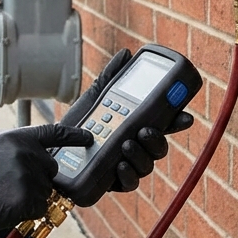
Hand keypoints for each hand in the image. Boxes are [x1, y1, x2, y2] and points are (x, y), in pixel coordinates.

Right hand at [0, 124, 92, 237]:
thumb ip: (18, 151)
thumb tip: (41, 162)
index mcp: (17, 138)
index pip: (53, 134)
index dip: (74, 136)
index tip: (89, 138)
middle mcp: (27, 153)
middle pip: (51, 168)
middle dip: (40, 179)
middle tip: (12, 186)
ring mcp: (29, 176)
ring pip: (46, 191)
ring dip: (32, 198)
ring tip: (5, 197)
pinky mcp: (29, 199)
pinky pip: (41, 208)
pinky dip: (29, 212)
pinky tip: (8, 208)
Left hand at [59, 48, 195, 194]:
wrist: (51, 147)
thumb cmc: (77, 124)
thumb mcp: (93, 97)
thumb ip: (110, 77)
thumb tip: (125, 54)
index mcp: (136, 126)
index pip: (163, 124)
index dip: (178, 121)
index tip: (185, 116)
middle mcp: (135, 147)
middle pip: (159, 147)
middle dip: (157, 140)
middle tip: (145, 130)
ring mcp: (126, 165)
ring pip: (146, 165)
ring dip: (141, 156)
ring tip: (127, 144)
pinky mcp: (112, 181)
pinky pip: (128, 183)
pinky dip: (127, 175)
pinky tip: (121, 166)